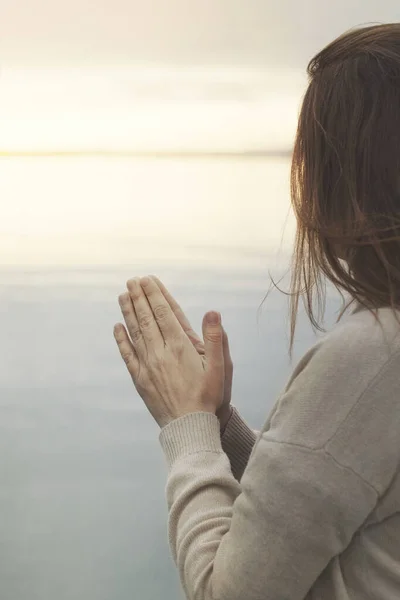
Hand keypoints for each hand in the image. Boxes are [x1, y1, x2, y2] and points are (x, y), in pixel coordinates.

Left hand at [114, 276, 224, 427]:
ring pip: (135, 332)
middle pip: (146, 318)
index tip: (147, 280)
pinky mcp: (140, 379)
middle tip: (132, 281)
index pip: (163, 313)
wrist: (189, 427)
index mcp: (180, 346)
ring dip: (128, 312)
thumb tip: (212, 312)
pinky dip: (121, 340)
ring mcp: (147, 366)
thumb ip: (216, 338)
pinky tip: (117, 327)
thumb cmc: (209, 397)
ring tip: (122, 295)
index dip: (154, 294)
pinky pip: (127, 355)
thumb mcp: (220, 367)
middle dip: (139, 297)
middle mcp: (160, 352)